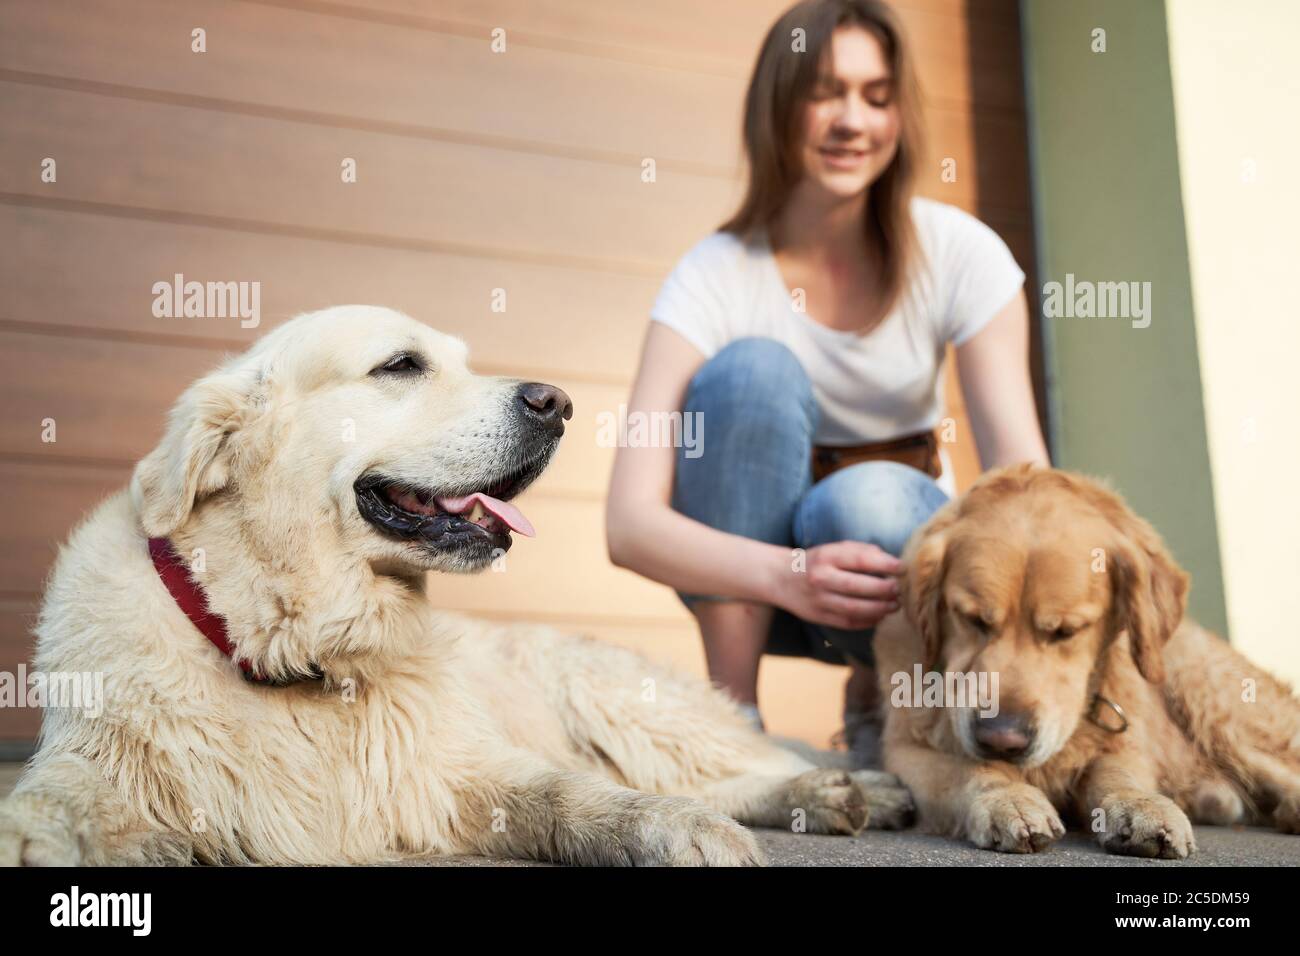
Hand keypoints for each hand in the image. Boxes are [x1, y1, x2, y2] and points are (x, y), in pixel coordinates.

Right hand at [775, 540, 900, 629]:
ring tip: (895, 605)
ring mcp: (819, 600)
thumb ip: (861, 551)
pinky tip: (879, 616)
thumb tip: (891, 562)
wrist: (780, 578)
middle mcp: (821, 578)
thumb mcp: (834, 548)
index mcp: (826, 556)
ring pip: (855, 608)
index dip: (885, 564)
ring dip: (880, 609)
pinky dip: (868, 621)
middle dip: (885, 590)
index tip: (902, 568)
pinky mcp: (819, 617)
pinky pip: (848, 622)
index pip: (860, 560)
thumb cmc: (816, 561)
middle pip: (859, 587)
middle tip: (900, 590)